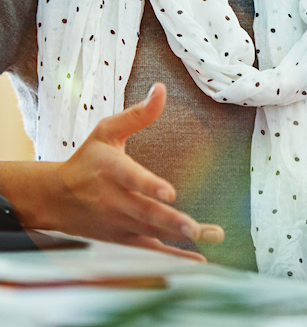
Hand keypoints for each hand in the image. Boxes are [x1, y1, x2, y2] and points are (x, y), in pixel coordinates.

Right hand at [37, 83, 223, 260]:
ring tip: (209, 236)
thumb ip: (138, 114)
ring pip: (151, 233)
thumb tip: (161, 89)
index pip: (132, 179)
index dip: (150, 186)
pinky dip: (171, 257)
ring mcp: (118, 223)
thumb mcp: (107, 131)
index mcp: (111, 171)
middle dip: (171, 221)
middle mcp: (114, 200)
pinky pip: (148, 250)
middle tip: (195, 228)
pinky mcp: (122, 237)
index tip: (169, 194)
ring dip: (180, 237)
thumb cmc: (86, 160)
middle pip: (145, 213)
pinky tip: (197, 261)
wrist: (53, 198)